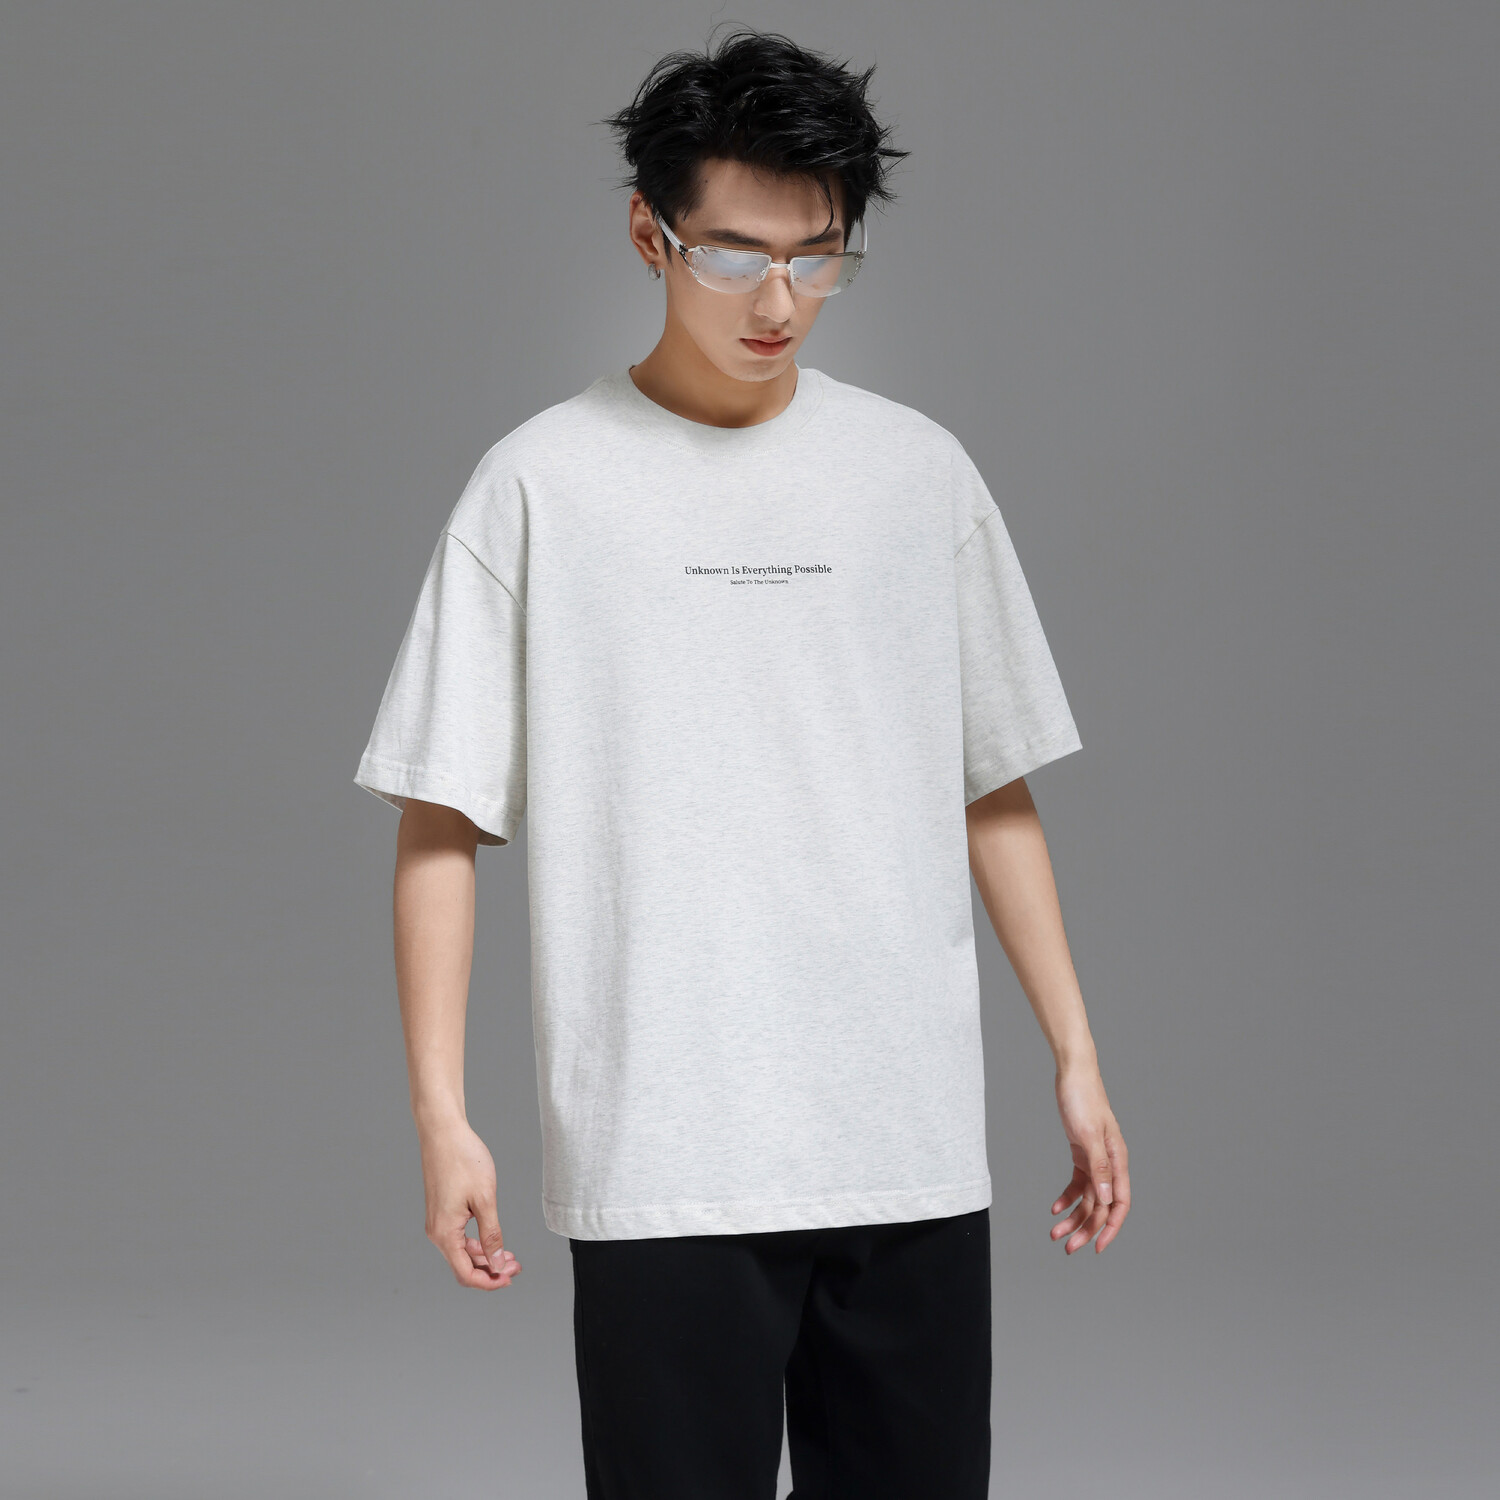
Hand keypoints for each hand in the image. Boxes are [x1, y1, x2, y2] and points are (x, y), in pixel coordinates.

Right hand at [417, 1115, 521, 1287]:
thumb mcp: (485, 1199)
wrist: (442, 1132)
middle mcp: (436, 1232)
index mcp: (445, 1233)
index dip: (490, 1282)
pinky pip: (458, 1237)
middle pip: (463, 1266)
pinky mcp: (441, 1211)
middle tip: (516, 1265)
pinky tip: (493, 1239)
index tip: (511, 1277)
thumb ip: (492, 1235)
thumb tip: (498, 1263)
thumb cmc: (463, 1159)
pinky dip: (476, 1243)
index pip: (466, 1274)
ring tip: (509, 1254)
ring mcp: (437, 1221)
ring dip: (485, 1257)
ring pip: (461, 1252)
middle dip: (491, 1270)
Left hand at [1050, 1064, 1129, 1253]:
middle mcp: (1110, 1164)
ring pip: (1088, 1198)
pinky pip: (1078, 1184)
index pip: (1119, 1204)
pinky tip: (1055, 1208)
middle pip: (1101, 1206)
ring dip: (1073, 1217)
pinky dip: (1067, 1197)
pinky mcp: (1082, 1153)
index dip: (1110, 1228)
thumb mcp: (1089, 1134)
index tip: (1097, 1248)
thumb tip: (1108, 1198)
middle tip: (1066, 1248)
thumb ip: (1100, 1167)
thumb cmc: (1084, 1099)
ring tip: (1055, 1233)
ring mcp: (1096, 1160)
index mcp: (1118, 1161)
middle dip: (1086, 1229)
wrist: (1073, 1074)